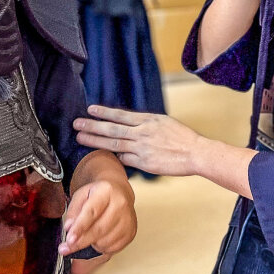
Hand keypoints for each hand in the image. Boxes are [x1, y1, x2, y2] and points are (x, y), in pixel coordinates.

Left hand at [59, 175, 135, 256]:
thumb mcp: (81, 195)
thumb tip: (69, 228)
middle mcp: (120, 204)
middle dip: (81, 242)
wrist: (119, 192)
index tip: (69, 240)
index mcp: (106, 191)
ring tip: (87, 236)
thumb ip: (73, 211)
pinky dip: (102, 248)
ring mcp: (128, 219)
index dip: (79, 228)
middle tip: (67, 248)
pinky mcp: (131, 232)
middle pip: (99, 230)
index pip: (91, 212)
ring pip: (105, 241)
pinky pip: (113, 248)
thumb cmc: (98, 194)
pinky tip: (98, 239)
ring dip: (92, 244)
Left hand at [74, 105, 204, 176]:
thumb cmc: (182, 137)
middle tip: (77, 124)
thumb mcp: (163, 122)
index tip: (90, 110)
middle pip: (112, 129)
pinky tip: (105, 155)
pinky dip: (115, 157)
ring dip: (95, 141)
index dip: (104, 112)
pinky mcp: (145, 163)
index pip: (120, 115)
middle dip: (92, 126)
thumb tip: (130, 126)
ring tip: (80, 138)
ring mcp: (142, 148)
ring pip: (114, 144)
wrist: (196, 152)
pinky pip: (125, 159)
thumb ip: (146, 124)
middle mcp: (142, 132)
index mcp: (148, 120)